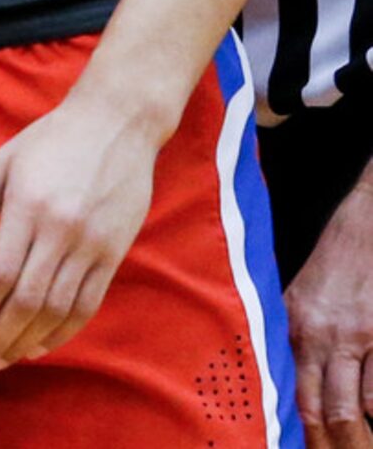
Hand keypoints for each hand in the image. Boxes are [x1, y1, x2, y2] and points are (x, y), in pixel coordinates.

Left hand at [0, 93, 160, 375]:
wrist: (115, 123)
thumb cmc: (47, 141)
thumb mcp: (0, 164)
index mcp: (27, 206)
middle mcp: (61, 230)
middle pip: (26, 302)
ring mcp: (92, 245)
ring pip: (57, 311)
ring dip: (24, 343)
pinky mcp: (114, 254)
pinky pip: (87, 306)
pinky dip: (62, 333)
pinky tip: (37, 346)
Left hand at [285, 174, 372, 447]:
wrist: (364, 226)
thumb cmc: (333, 264)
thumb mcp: (300, 296)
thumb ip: (295, 337)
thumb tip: (288, 379)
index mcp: (295, 327)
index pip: (295, 395)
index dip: (301, 431)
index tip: (302, 445)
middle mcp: (320, 335)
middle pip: (324, 411)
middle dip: (331, 444)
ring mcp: (356, 337)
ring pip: (354, 407)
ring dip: (358, 434)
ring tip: (355, 443)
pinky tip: (371, 414)